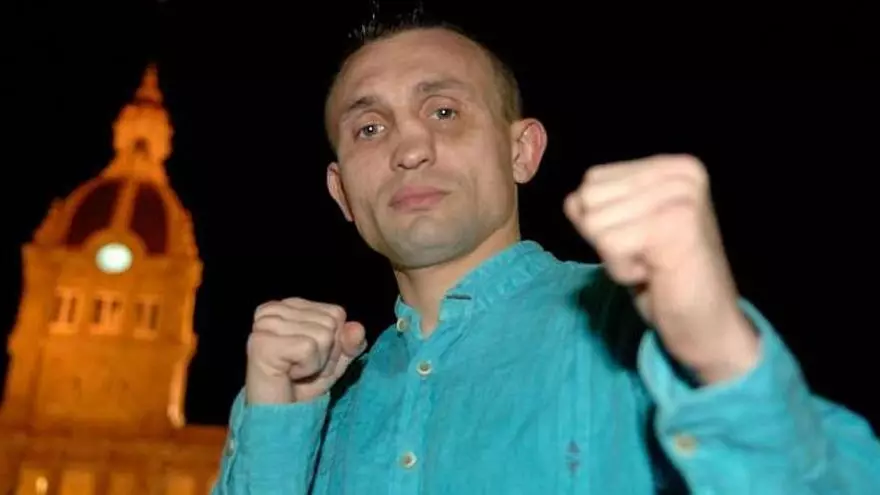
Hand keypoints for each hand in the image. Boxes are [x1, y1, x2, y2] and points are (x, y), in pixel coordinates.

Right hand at [246, 297, 366, 403]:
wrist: (279, 416)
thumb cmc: (305, 384)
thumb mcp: (336, 359)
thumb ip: (350, 341)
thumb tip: (357, 328)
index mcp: (290, 305)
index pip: (336, 313)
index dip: (334, 342)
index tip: (313, 357)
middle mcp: (274, 310)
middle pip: (331, 322)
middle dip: (326, 353)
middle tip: (303, 369)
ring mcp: (265, 324)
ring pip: (323, 334)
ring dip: (316, 362)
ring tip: (295, 372)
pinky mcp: (261, 342)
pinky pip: (308, 348)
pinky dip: (307, 368)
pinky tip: (289, 374)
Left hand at [564, 154, 758, 382]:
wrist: (707, 325)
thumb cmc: (663, 279)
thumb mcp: (625, 230)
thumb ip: (598, 207)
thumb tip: (573, 200)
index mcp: (673, 166)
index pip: (593, 181)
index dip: (604, 222)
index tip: (643, 242)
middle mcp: (681, 173)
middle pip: (589, 198)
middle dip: (607, 238)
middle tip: (648, 256)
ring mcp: (681, 196)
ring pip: (595, 221)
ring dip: (615, 256)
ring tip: (653, 264)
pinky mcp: (676, 224)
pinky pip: (608, 244)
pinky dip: (622, 270)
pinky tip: (655, 274)